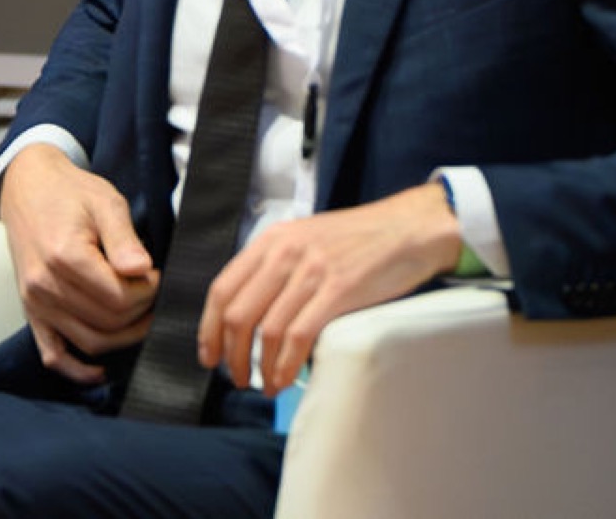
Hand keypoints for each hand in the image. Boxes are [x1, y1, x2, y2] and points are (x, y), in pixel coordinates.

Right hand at [0, 144, 158, 382]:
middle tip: (148, 287)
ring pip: (90, 341)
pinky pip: (52, 354)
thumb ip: (124, 239)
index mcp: (64, 256)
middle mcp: (45, 284)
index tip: (155, 273)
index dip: (148, 291)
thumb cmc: (70, 192)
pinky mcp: (31, 310)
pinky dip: (77, 370)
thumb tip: (142, 270)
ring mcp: (35, 301)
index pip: (119, 297)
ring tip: (138, 312)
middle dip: (140, 310)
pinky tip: (100, 371)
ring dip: (122, 336)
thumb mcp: (105, 202)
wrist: (28, 187)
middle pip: (108, 322)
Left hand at [198, 182, 462, 394]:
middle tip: (236, 377)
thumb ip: (275, 265)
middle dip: (230, 354)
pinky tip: (284, 379)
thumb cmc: (357, 239)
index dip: (209, 327)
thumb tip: (250, 309)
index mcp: (271, 240)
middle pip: (238, 314)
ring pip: (267, 330)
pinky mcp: (339, 291)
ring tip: (263, 386)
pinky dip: (286, 365)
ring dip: (259, 366)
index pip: (223, 288)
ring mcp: (311, 272)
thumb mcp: (304, 238)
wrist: (406, 228)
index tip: (209, 354)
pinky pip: (300, 336)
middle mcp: (285, 254)